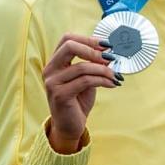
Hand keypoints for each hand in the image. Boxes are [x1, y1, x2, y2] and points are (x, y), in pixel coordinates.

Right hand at [43, 33, 120, 153]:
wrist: (69, 126)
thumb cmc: (77, 101)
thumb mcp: (86, 78)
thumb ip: (92, 64)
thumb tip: (108, 52)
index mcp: (55, 62)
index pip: (67, 39)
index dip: (88, 39)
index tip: (106, 45)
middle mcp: (50, 70)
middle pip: (70, 46)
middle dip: (93, 50)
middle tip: (110, 57)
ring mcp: (52, 82)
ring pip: (82, 67)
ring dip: (103, 70)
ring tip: (115, 75)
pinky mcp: (60, 95)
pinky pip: (85, 81)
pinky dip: (102, 80)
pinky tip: (112, 84)